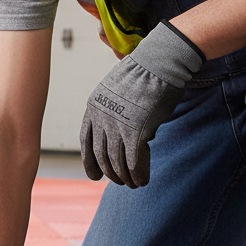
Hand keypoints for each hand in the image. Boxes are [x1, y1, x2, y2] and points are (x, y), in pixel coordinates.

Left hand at [81, 20, 204, 187]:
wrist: (159, 62)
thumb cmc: (145, 72)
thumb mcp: (116, 89)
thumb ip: (113, 109)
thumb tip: (119, 128)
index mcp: (93, 108)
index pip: (86, 142)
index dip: (90, 162)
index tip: (95, 175)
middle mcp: (101, 119)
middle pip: (100, 155)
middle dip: (110, 173)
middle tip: (119, 182)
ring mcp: (117, 126)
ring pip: (116, 162)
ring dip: (124, 177)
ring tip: (133, 184)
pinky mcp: (136, 131)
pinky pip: (133, 161)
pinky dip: (138, 174)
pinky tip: (142, 181)